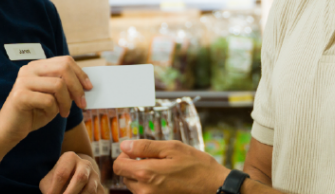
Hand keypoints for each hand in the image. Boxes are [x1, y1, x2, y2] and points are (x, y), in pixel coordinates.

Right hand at [0, 56, 92, 144]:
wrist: (9, 130)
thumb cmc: (33, 112)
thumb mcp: (53, 97)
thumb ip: (65, 87)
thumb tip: (87, 85)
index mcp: (37, 66)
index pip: (64, 61)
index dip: (80, 73)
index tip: (89, 87)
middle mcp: (29, 69)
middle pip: (63, 68)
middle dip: (77, 87)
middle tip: (82, 103)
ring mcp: (23, 81)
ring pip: (58, 85)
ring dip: (66, 102)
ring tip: (63, 113)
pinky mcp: (20, 96)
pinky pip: (48, 100)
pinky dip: (53, 110)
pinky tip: (47, 115)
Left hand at [40, 151, 105, 193]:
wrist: (73, 176)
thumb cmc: (57, 180)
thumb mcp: (49, 181)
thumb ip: (49, 189)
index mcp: (70, 158)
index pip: (62, 174)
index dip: (54, 189)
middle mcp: (85, 164)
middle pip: (81, 178)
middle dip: (70, 193)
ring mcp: (95, 175)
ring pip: (90, 189)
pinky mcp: (101, 188)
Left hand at [114, 140, 228, 193]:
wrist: (216, 188)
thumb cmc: (198, 167)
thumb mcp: (173, 148)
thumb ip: (145, 147)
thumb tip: (124, 145)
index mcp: (146, 174)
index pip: (118, 165)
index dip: (125, 155)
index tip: (137, 151)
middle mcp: (145, 191)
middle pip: (125, 176)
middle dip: (134, 165)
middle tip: (154, 159)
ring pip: (135, 186)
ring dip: (142, 176)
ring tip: (163, 169)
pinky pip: (146, 193)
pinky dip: (151, 185)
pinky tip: (167, 179)